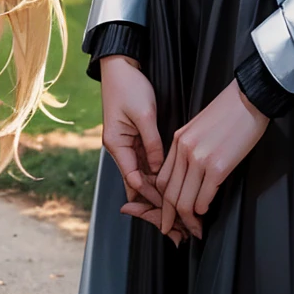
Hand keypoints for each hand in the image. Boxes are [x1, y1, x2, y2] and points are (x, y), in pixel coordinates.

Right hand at [101, 55, 165, 218]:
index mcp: (116, 144)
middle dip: (155, 206)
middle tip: (176, 227)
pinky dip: (156, 179)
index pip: (135, 180)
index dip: (153, 198)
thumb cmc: (129, 86)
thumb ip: (152, 143)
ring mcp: (127, 145)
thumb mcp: (143, 114)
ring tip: (177, 215)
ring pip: (142, 179)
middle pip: (137, 186)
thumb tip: (159, 170)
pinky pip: (145, 165)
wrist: (120, 65)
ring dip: (157, 196)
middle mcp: (119, 149)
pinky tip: (170, 190)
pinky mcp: (135, 139)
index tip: (172, 212)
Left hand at [153, 78, 268, 241]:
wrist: (248, 99)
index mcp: (178, 141)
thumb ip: (188, 149)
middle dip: (170, 217)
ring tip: (195, 229)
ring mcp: (200, 159)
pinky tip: (206, 213)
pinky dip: (203, 209)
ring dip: (188, 219)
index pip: (162, 179)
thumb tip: (188, 176)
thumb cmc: (227, 114)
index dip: (163, 202)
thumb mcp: (197, 128)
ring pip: (184, 200)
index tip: (168, 214)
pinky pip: (204, 196)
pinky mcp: (218, 166)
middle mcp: (184, 150)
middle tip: (174, 231)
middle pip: (169, 193)